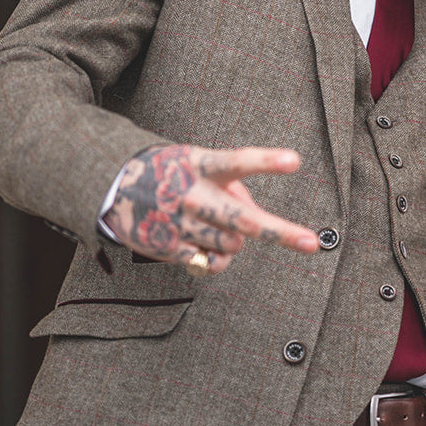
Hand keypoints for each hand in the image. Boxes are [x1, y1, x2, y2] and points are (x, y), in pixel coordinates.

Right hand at [104, 143, 320, 272]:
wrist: (113, 185)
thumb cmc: (173, 173)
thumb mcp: (201, 164)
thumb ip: (233, 187)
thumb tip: (254, 219)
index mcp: (203, 165)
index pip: (239, 162)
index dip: (267, 161)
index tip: (295, 161)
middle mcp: (193, 195)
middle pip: (244, 220)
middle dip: (281, 233)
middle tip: (312, 243)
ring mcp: (181, 224)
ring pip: (233, 245)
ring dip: (234, 239)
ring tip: (215, 225)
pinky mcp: (169, 248)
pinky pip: (211, 264)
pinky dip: (215, 257)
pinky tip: (200, 243)